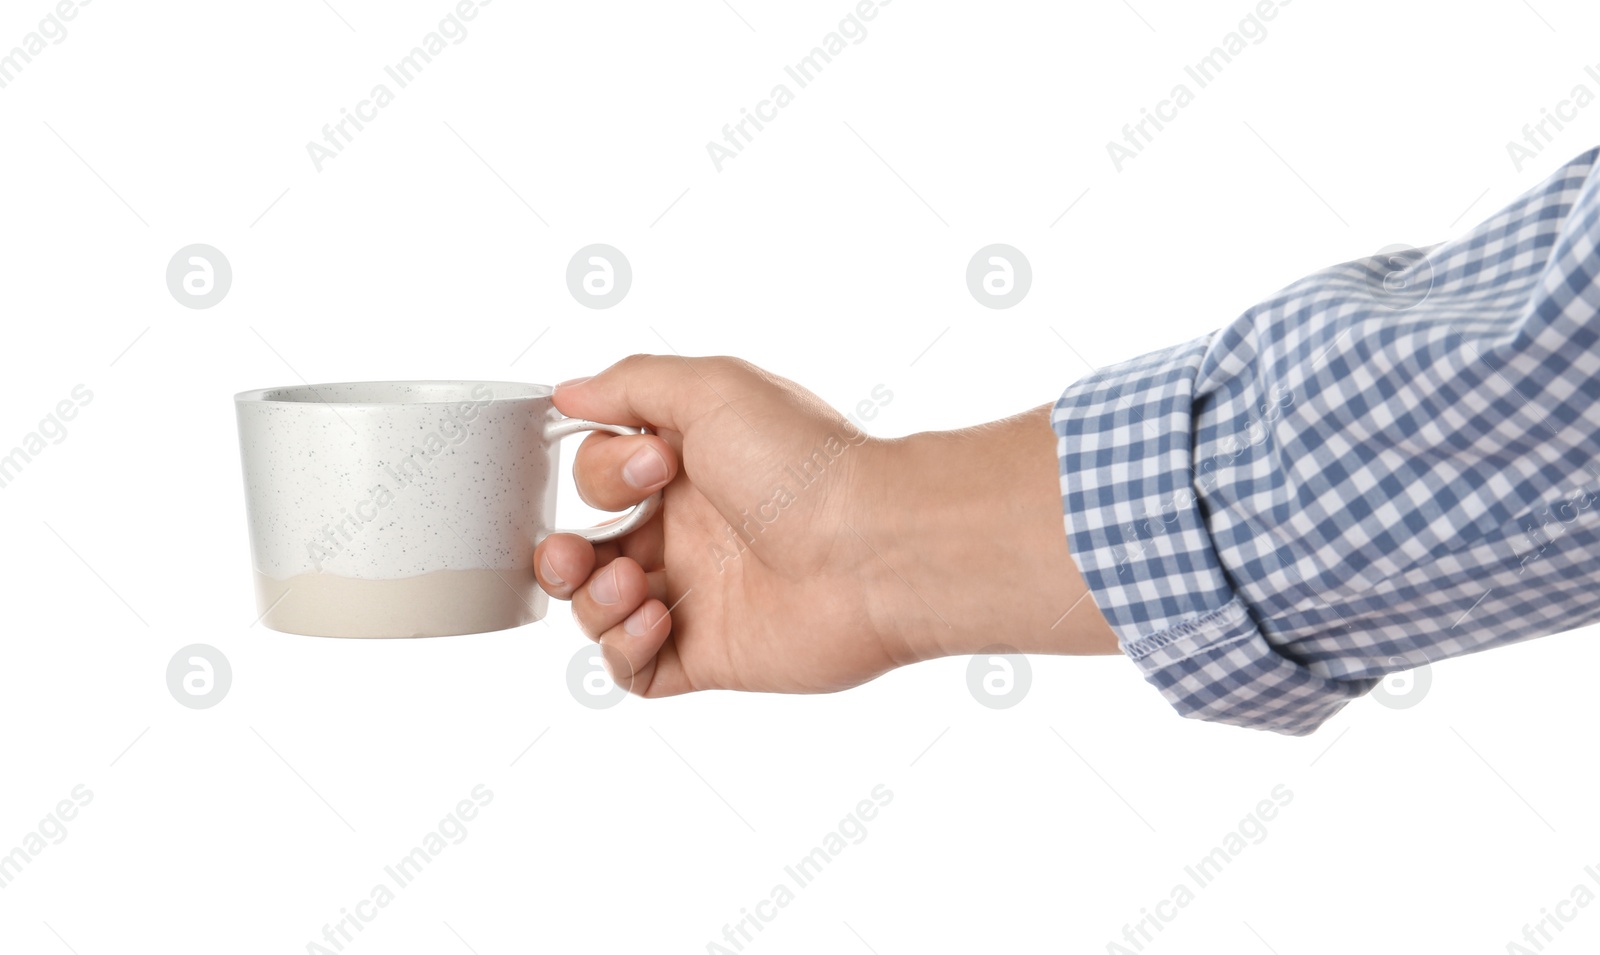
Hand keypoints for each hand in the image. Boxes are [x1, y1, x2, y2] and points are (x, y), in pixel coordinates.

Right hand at [535, 355, 1116, 697]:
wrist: (875, 548)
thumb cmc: (806, 464)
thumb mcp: (714, 388)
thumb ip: (633, 384)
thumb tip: (567, 393)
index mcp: (689, 469)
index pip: (600, 477)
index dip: (601, 473)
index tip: (651, 470)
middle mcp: (690, 532)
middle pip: (586, 550)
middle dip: (560, 554)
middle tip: (579, 551)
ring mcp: (698, 596)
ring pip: (599, 611)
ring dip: (590, 600)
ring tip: (630, 583)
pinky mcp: (711, 654)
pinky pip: (635, 669)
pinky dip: (623, 649)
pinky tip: (657, 619)